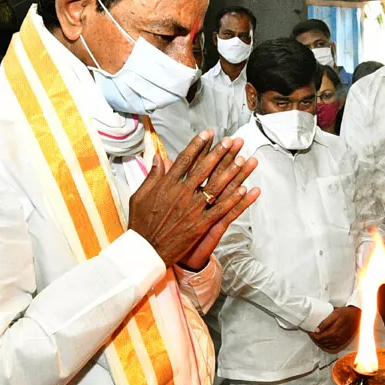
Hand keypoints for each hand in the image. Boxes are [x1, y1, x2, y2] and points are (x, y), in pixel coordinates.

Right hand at [129, 132, 258, 268]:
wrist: (146, 250)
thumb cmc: (141, 223)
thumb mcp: (140, 196)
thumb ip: (152, 176)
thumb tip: (158, 157)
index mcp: (166, 185)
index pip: (185, 159)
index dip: (198, 145)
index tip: (208, 133)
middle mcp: (181, 194)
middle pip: (204, 169)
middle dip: (219, 153)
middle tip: (231, 141)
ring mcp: (192, 209)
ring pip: (215, 187)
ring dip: (230, 172)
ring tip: (243, 159)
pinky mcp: (200, 224)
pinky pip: (220, 209)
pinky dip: (233, 199)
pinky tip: (245, 189)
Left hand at [309, 306, 360, 351]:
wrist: (357, 316)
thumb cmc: (346, 313)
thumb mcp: (334, 314)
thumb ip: (325, 322)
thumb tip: (317, 330)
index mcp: (334, 331)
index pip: (319, 337)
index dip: (313, 335)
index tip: (310, 331)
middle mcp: (337, 338)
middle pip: (322, 342)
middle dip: (315, 339)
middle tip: (312, 334)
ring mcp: (340, 341)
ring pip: (326, 346)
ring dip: (320, 342)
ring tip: (317, 337)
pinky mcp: (343, 342)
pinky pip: (332, 347)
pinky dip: (326, 346)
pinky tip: (324, 342)